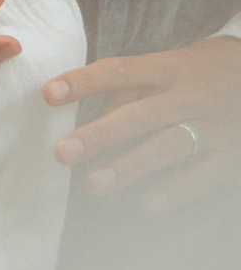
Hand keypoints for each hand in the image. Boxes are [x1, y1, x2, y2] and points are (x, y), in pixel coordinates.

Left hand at [46, 36, 240, 212]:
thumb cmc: (209, 71)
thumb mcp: (173, 66)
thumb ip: (131, 90)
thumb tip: (86, 116)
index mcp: (171, 69)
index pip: (121, 71)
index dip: (84, 82)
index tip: (48, 94)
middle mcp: (191, 96)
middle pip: (142, 114)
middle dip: (101, 134)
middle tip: (63, 153)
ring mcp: (215, 126)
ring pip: (170, 146)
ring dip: (130, 166)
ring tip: (93, 184)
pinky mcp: (233, 154)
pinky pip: (204, 175)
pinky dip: (176, 191)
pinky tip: (147, 204)